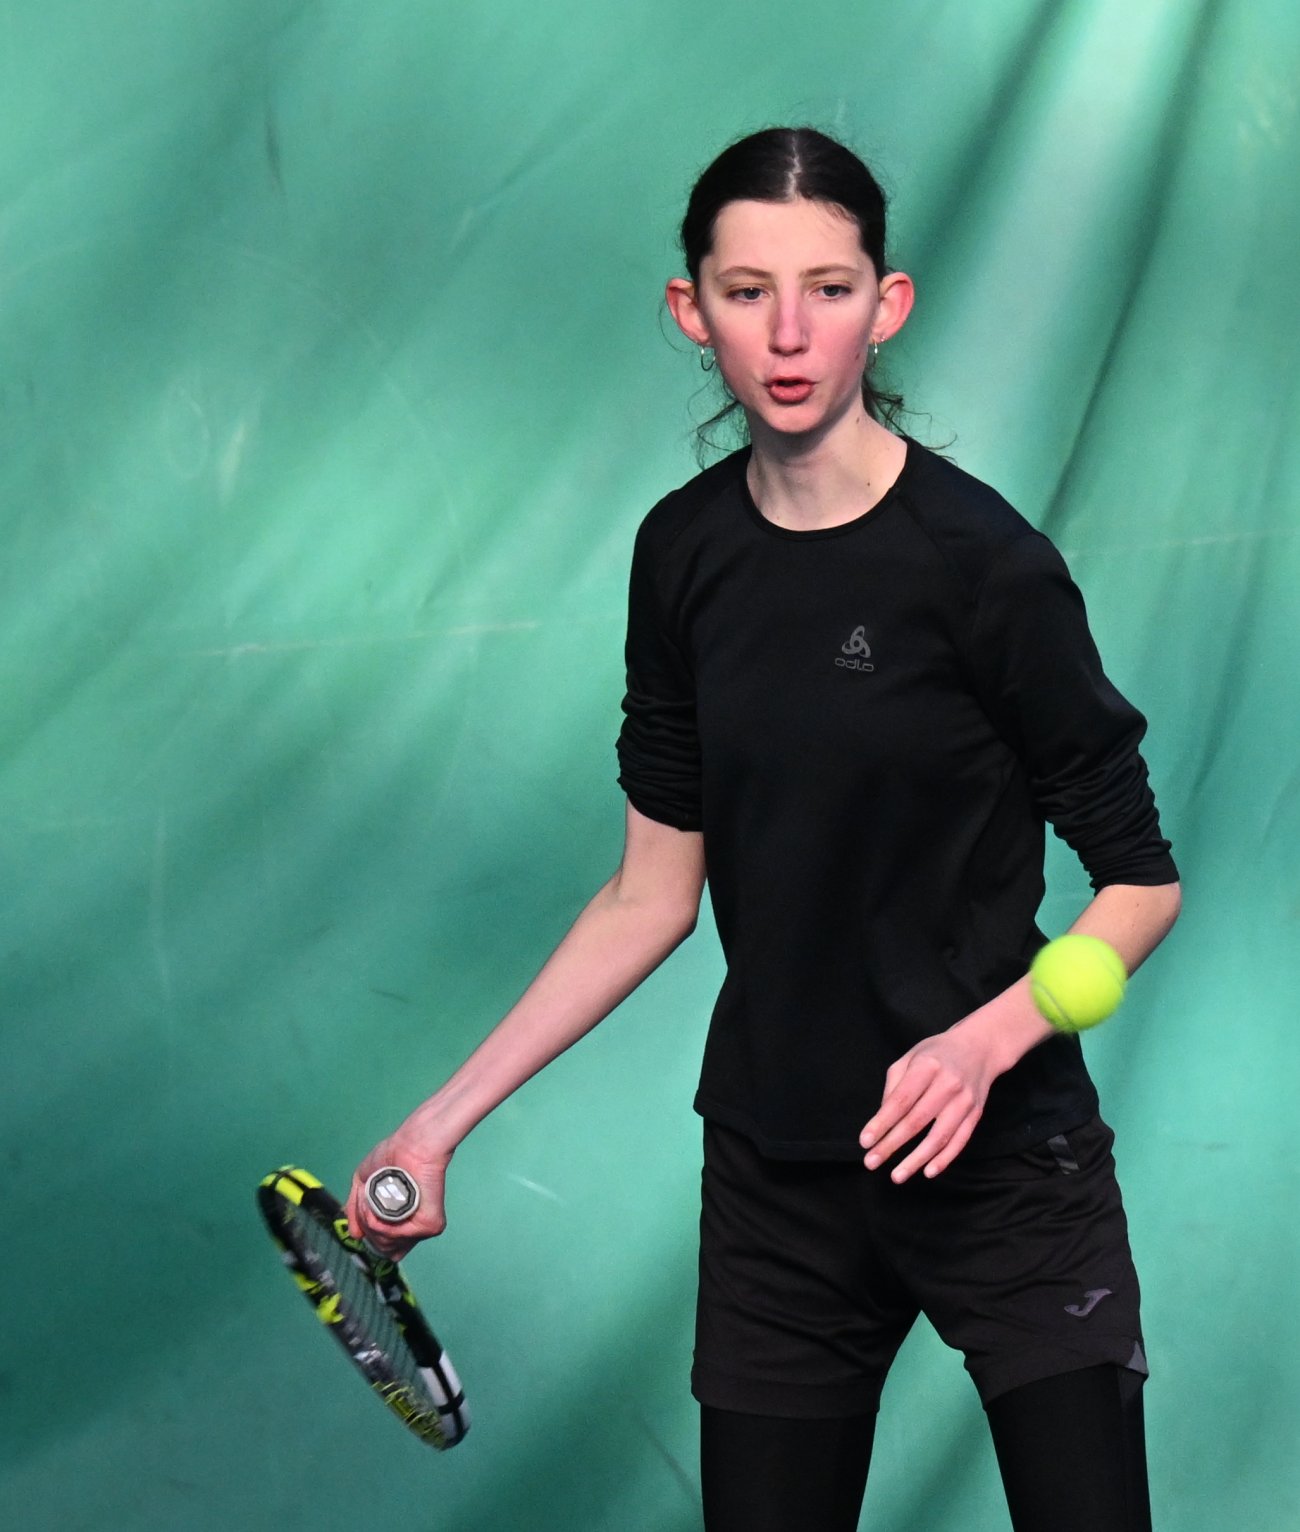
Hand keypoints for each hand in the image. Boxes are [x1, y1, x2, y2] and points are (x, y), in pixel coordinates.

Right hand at [345, 1133, 453, 1261]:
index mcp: (402, 1223)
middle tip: (368, 1199)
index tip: (364, 1224)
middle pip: (382, 1248)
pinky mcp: (429, 1225)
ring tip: (375, 1194)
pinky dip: (381, 1219)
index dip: (372, 1240)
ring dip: (370, 1219)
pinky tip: (383, 1200)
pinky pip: (394, 1234)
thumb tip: (355, 1235)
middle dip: (367, 1225)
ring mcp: (421, 1228)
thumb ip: (356, 1212)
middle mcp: (412, 1230)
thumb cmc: (390, 1158)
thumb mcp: (363, 1185)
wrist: (409, 1146)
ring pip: (385, 1242)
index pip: (387, 1250)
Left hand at [858, 1019, 1002, 1183]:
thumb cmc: (937, 1054)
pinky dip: (944, 1159)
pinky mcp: (976, 1113)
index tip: (865, 1141)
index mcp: (926, 1066)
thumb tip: (883, 1119)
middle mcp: (948, 1084)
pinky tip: (928, 1172)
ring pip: (939, 1136)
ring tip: (897, 1175)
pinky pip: (960, 1141)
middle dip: (892, 1145)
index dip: (881, 1123)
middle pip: (916, 1121)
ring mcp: (965, 1101)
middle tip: (871, 1162)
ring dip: (916, 1159)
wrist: (979, 1048)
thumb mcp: (910, 1058)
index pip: (900, 1100)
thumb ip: (894, 1086)